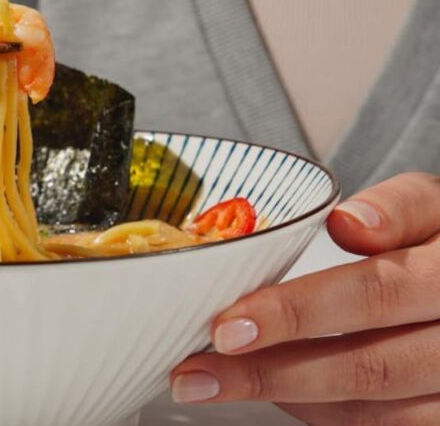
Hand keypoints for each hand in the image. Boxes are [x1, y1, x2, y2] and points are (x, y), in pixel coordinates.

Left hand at [170, 172, 439, 424]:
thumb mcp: (436, 206)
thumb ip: (397, 207)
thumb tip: (348, 223)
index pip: (375, 294)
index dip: (296, 312)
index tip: (226, 325)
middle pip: (366, 368)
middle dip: (269, 372)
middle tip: (196, 371)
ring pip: (371, 411)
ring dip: (283, 398)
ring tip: (213, 383)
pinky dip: (318, 413)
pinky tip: (271, 391)